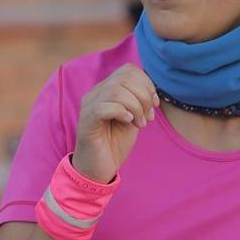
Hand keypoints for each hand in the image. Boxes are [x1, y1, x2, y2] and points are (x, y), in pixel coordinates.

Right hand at [73, 64, 157, 183]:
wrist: (99, 169)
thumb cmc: (115, 143)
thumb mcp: (134, 117)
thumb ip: (139, 101)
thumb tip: (152, 89)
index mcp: (106, 90)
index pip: (128, 70)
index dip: (146, 84)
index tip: (153, 105)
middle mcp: (95, 94)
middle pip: (124, 77)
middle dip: (143, 96)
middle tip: (147, 117)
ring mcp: (88, 106)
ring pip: (116, 90)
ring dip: (135, 107)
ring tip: (139, 123)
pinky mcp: (86, 122)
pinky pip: (104, 107)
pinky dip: (122, 112)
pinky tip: (127, 123)